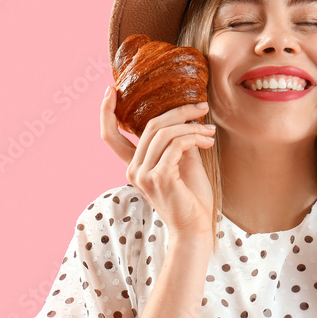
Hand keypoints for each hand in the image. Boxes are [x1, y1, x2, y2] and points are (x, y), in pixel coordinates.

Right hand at [100, 86, 215, 238]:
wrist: (195, 228)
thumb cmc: (191, 198)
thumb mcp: (182, 163)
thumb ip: (176, 141)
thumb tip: (184, 116)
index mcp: (134, 165)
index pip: (111, 136)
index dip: (106, 112)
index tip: (110, 89)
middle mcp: (133, 169)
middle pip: (150, 125)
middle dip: (179, 111)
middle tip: (202, 107)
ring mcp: (144, 175)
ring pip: (165, 133)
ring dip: (192, 126)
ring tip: (210, 131)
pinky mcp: (159, 178)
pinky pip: (177, 145)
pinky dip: (194, 137)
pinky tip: (208, 141)